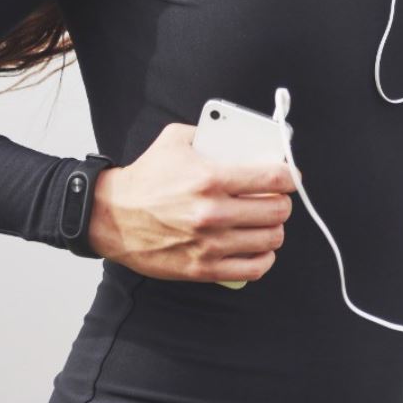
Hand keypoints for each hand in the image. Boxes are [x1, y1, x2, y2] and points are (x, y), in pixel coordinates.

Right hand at [88, 123, 295, 283]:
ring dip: (274, 229)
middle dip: (283, 202)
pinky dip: (263, 258)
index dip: (291, 176)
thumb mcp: (176, 140)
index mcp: (211, 178)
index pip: (274, 178)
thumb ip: (212, 134)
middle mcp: (213, 212)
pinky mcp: (202, 268)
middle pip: (277, 210)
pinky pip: (253, 269)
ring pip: (270, 239)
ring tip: (267, 222)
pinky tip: (259, 248)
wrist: (110, 217)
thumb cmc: (145, 178)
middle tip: (277, 199)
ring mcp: (209, 244)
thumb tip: (244, 136)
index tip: (291, 177)